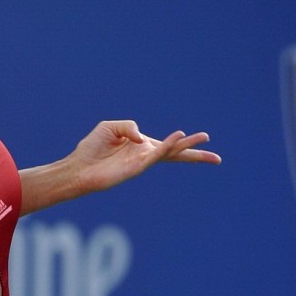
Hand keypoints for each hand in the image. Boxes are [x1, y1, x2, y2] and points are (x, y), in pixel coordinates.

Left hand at [72, 120, 221, 195]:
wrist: (78, 168)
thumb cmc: (91, 149)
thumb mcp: (110, 127)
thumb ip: (129, 126)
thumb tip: (142, 138)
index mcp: (142, 146)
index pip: (169, 146)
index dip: (185, 144)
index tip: (205, 140)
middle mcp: (145, 155)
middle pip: (176, 154)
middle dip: (196, 155)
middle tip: (218, 159)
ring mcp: (141, 163)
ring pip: (169, 153)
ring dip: (186, 145)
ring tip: (203, 138)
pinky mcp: (135, 168)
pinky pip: (154, 156)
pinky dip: (166, 146)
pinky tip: (177, 138)